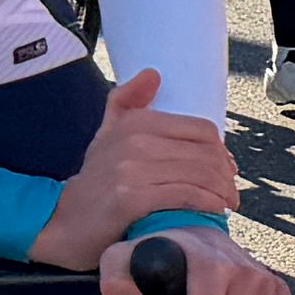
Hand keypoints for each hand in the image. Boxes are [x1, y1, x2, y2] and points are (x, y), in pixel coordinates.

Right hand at [30, 69, 239, 260]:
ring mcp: (132, 170)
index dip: (222, 150)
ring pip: (199, 175)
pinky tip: (212, 212)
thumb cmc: (96, 180)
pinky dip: (206, 204)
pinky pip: (185, 196)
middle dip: (225, 175)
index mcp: (136, 122)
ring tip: (224, 204)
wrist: (65, 221)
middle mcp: (134, 141)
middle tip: (230, 192)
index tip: (227, 168)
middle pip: (205, 154)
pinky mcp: (131, 199)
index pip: (202, 130)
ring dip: (221, 193)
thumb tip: (153, 74)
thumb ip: (126, 102)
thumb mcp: (108, 134)